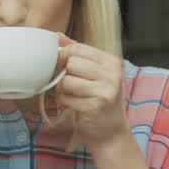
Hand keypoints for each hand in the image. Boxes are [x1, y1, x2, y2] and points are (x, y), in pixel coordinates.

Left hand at [55, 35, 129, 150]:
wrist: (111, 132)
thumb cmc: (100, 100)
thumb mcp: (95, 74)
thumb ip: (78, 54)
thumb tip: (57, 36)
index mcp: (111, 62)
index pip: (78, 48)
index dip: (65, 56)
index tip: (63, 66)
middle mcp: (111, 75)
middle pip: (72, 62)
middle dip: (63, 73)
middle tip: (67, 83)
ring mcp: (105, 91)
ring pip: (67, 80)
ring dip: (62, 89)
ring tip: (70, 95)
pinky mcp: (94, 106)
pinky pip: (66, 97)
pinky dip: (63, 101)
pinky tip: (72, 105)